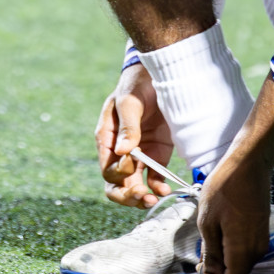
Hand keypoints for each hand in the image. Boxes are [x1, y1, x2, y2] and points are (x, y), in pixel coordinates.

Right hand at [95, 64, 173, 207]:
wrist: (160, 73)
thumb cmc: (137, 84)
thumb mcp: (130, 101)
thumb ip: (127, 126)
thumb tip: (122, 153)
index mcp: (107, 139)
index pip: (108, 169)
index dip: (120, 172)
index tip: (134, 161)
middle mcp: (121, 151)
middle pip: (117, 185)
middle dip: (128, 195)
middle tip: (143, 198)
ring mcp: (140, 155)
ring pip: (134, 186)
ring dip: (142, 197)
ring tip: (154, 200)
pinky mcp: (157, 154)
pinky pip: (154, 179)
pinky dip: (158, 187)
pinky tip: (165, 189)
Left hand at [196, 145, 273, 273]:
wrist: (249, 163)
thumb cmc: (224, 188)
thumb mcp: (208, 222)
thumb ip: (210, 256)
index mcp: (242, 252)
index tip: (201, 261)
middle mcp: (256, 251)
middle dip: (218, 267)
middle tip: (204, 242)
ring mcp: (262, 241)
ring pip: (241, 262)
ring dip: (225, 254)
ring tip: (213, 229)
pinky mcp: (262, 232)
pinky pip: (246, 250)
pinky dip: (233, 245)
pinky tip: (224, 224)